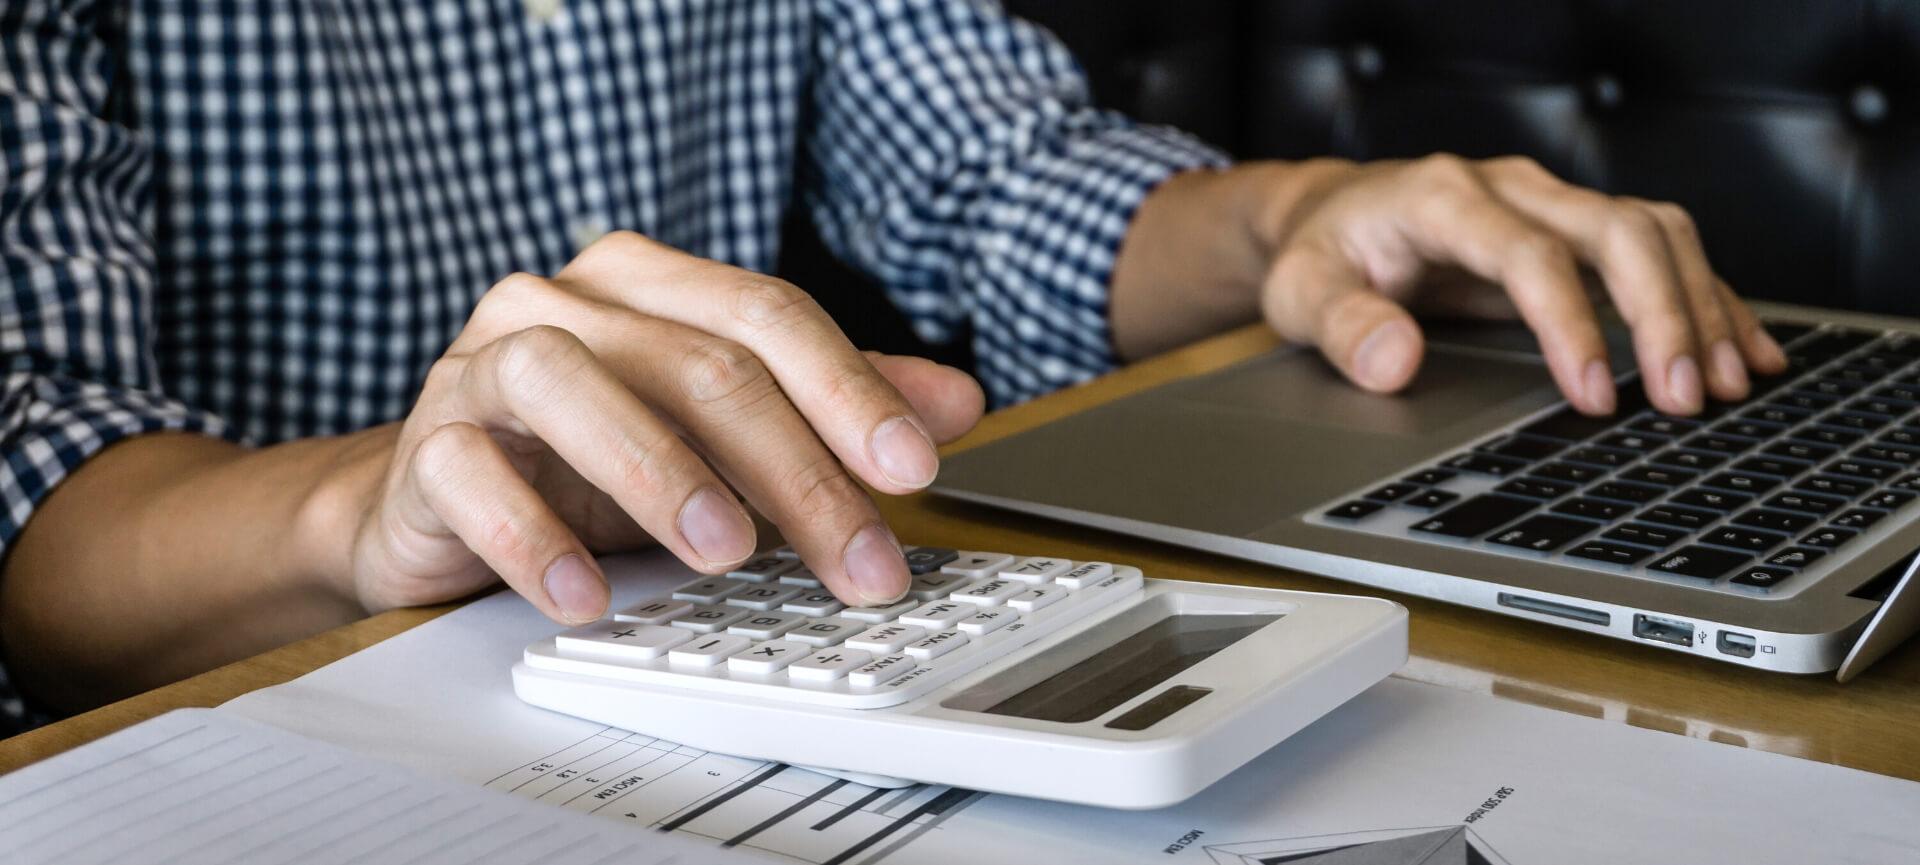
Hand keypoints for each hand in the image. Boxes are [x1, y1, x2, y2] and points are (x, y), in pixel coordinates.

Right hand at [324, 232, 983, 623]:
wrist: (439, 500)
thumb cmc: (592, 458)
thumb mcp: (724, 434)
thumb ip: (831, 409)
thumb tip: (956, 403)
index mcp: (649, 283)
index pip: (767, 315)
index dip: (848, 390)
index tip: (913, 469)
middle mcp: (566, 304)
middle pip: (695, 361)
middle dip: (793, 467)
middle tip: (856, 556)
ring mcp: (483, 364)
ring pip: (569, 383)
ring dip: (657, 469)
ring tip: (723, 550)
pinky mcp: (426, 443)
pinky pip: (469, 472)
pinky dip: (530, 535)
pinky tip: (585, 595)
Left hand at [1112, 155, 1787, 416]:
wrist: (1331, 215)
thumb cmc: (1322, 256)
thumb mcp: (1303, 293)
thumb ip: (1343, 326)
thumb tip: (1395, 363)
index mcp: (1444, 198)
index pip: (1529, 255)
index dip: (1570, 324)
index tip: (1593, 395)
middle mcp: (1512, 188)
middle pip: (1617, 231)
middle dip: (1663, 315)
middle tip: (1686, 399)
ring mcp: (1551, 202)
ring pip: (1655, 233)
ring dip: (1700, 306)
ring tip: (1729, 386)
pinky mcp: (1574, 228)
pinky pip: (1661, 250)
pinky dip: (1708, 297)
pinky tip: (1744, 348)